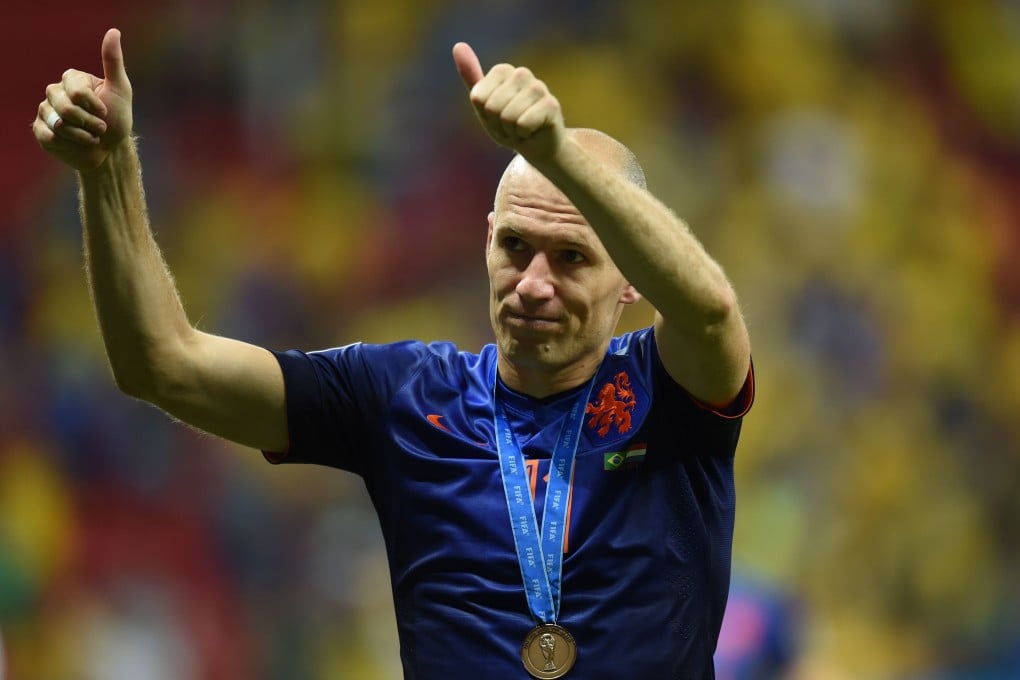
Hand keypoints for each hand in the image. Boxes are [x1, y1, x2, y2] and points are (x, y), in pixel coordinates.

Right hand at [33, 28, 133, 172]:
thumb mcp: (121, 90)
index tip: (106, 111)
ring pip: (57, 123)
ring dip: (81, 135)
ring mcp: (46, 111)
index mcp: (73, 80)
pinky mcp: (41, 130)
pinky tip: (76, 143)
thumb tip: (113, 31)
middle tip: (101, 128)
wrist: (110, 149)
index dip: (94, 106)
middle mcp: (56, 92)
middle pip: (65, 108)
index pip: (76, 91)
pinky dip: (67, 143)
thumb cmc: (117, 119)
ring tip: (91, 137)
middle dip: (89, 123)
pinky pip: (47, 134)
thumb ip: (113, 62)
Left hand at [452, 42, 564, 161]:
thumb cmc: (509, 125)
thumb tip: (458, 45)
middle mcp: (521, 73)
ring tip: (522, 129)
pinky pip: (523, 124)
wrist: (537, 146)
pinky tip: (533, 131)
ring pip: (508, 117)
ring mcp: (539, 87)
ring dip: (512, 131)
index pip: (478, 98)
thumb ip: (471, 77)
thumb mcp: (484, 104)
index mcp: (503, 71)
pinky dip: (525, 135)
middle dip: (499, 125)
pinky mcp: (551, 105)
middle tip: (511, 126)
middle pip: (492, 107)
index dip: (486, 115)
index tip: (497, 118)